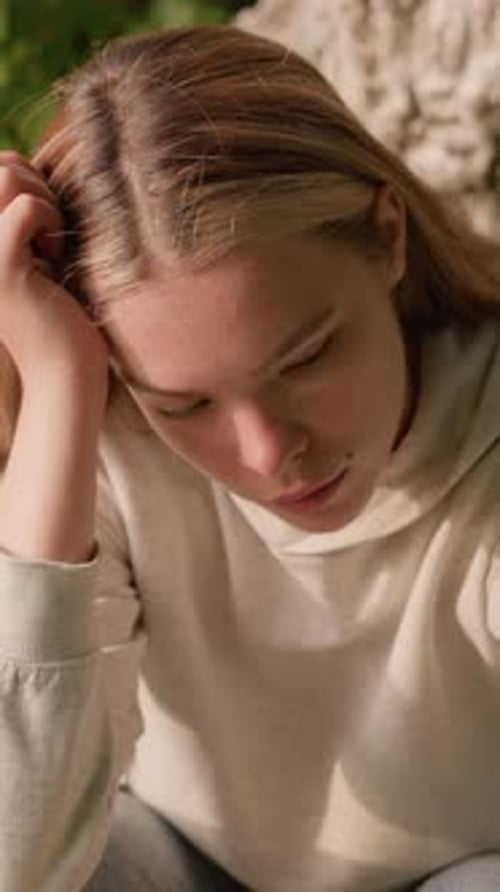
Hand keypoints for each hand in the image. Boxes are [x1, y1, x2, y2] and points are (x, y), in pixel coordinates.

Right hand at [0, 151, 108, 388]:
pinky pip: (27, 206)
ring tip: (52, 246)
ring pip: (8, 175)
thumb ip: (15, 212)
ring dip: (45, 202)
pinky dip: (51, 222)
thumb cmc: (57, 312)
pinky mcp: (1, 264)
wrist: (64, 370)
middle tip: (52, 236)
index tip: (40, 229)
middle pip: (0, 164)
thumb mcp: (31, 254)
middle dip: (38, 186)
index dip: (24, 182)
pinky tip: (56, 258)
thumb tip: (17, 164)